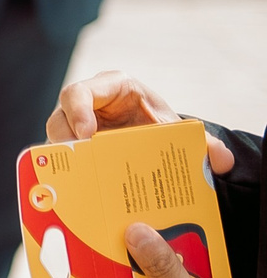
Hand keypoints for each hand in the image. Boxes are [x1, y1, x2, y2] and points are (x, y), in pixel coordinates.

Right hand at [44, 71, 231, 173]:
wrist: (156, 137)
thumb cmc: (160, 125)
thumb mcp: (177, 130)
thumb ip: (203, 142)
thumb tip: (221, 159)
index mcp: (111, 88)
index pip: (79, 92)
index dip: (77, 111)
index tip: (88, 135)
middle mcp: (87, 105)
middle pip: (60, 118)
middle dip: (66, 140)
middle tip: (80, 163)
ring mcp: (75, 126)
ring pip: (56, 140)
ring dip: (65, 160)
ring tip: (79, 180)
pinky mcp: (72, 147)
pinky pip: (62, 158)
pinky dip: (68, 172)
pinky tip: (79, 189)